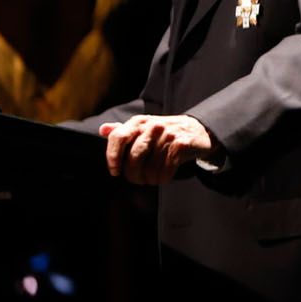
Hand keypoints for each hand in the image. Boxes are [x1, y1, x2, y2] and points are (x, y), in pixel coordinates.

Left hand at [97, 114, 219, 183]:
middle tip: (138, 180)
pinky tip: (164, 178)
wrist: (198, 130)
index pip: (118, 137)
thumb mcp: (144, 128)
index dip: (112, 157)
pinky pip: (165, 169)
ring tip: (151, 180)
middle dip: (133, 175)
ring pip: (150, 167)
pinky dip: (163, 179)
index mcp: (139, 122)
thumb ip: (123, 131)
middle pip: (133, 158)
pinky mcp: (181, 143)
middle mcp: (152, 125)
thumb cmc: (165, 133)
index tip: (115, 172)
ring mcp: (168, 134)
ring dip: (149, 179)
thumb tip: (102, 130)